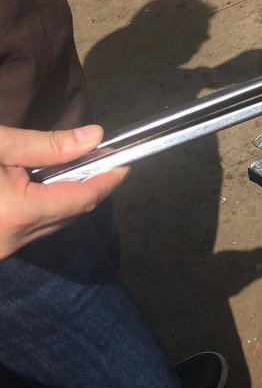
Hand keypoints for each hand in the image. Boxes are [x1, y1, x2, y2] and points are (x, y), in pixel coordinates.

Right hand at [0, 124, 125, 259]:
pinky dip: (46, 208)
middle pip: (72, 214)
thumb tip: (94, 138)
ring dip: (68, 198)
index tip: (124, 161)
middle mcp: (14, 239)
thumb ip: (48, 146)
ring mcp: (4, 250)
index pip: (84, 199)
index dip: (108, 180)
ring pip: (54, 223)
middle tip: (99, 157)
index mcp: (19, 212)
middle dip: (91, 186)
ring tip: (71, 168)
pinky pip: (34, 229)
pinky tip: (40, 187)